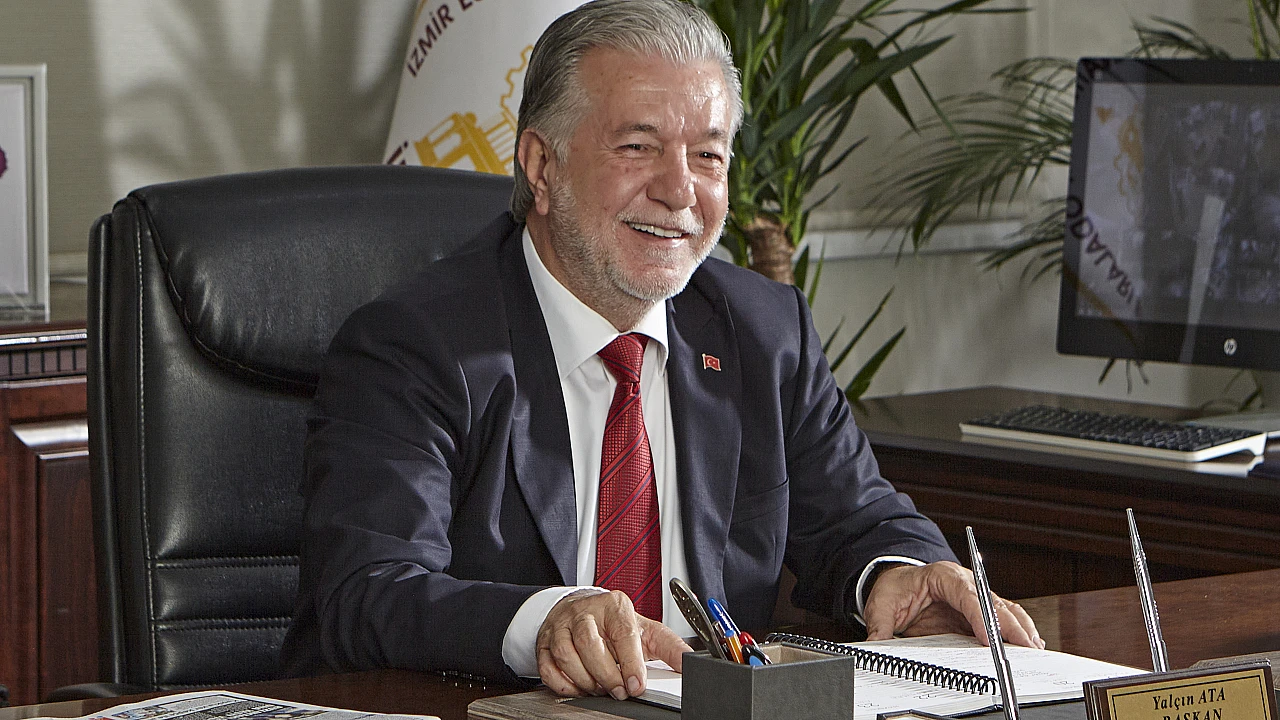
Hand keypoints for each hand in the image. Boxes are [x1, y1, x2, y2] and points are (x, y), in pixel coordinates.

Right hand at [536, 589, 690, 699]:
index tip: (636, 685)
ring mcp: (562, 625)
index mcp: (614, 606)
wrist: (584, 609)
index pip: (622, 634)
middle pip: (590, 644)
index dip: (630, 663)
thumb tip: (691, 662)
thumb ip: (670, 646)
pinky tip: (577, 687)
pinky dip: (562, 682)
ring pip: (566, 654)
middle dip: (606, 675)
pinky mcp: (546, 640)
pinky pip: (547, 664)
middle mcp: (586, 612)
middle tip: (618, 691)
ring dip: (584, 679)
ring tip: (599, 689)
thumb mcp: (646, 630)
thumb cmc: (615, 623)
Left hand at [863, 561, 1043, 648]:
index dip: (981, 616)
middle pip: (993, 603)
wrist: (899, 580)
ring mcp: (976, 595)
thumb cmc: (896, 588)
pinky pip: (1004, 617)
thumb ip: (880, 625)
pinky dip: (1018, 629)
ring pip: (1005, 609)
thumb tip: (875, 643)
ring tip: (1034, 648)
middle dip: (1011, 626)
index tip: (990, 637)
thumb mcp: (882, 604)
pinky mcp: (980, 610)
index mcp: (944, 576)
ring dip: (1020, 628)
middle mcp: (966, 583)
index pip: (968, 596)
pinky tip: (1029, 643)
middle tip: (1026, 647)